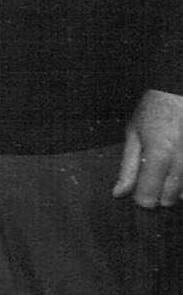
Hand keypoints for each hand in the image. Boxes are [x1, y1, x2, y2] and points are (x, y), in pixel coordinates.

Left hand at [113, 89, 182, 207]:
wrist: (179, 94)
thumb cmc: (154, 111)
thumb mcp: (133, 134)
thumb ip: (127, 167)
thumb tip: (119, 194)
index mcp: (159, 156)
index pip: (149, 198)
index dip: (141, 199)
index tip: (139, 191)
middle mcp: (181, 162)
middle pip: (169, 200)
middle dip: (158, 195)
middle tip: (152, 177)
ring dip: (174, 190)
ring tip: (165, 169)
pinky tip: (177, 169)